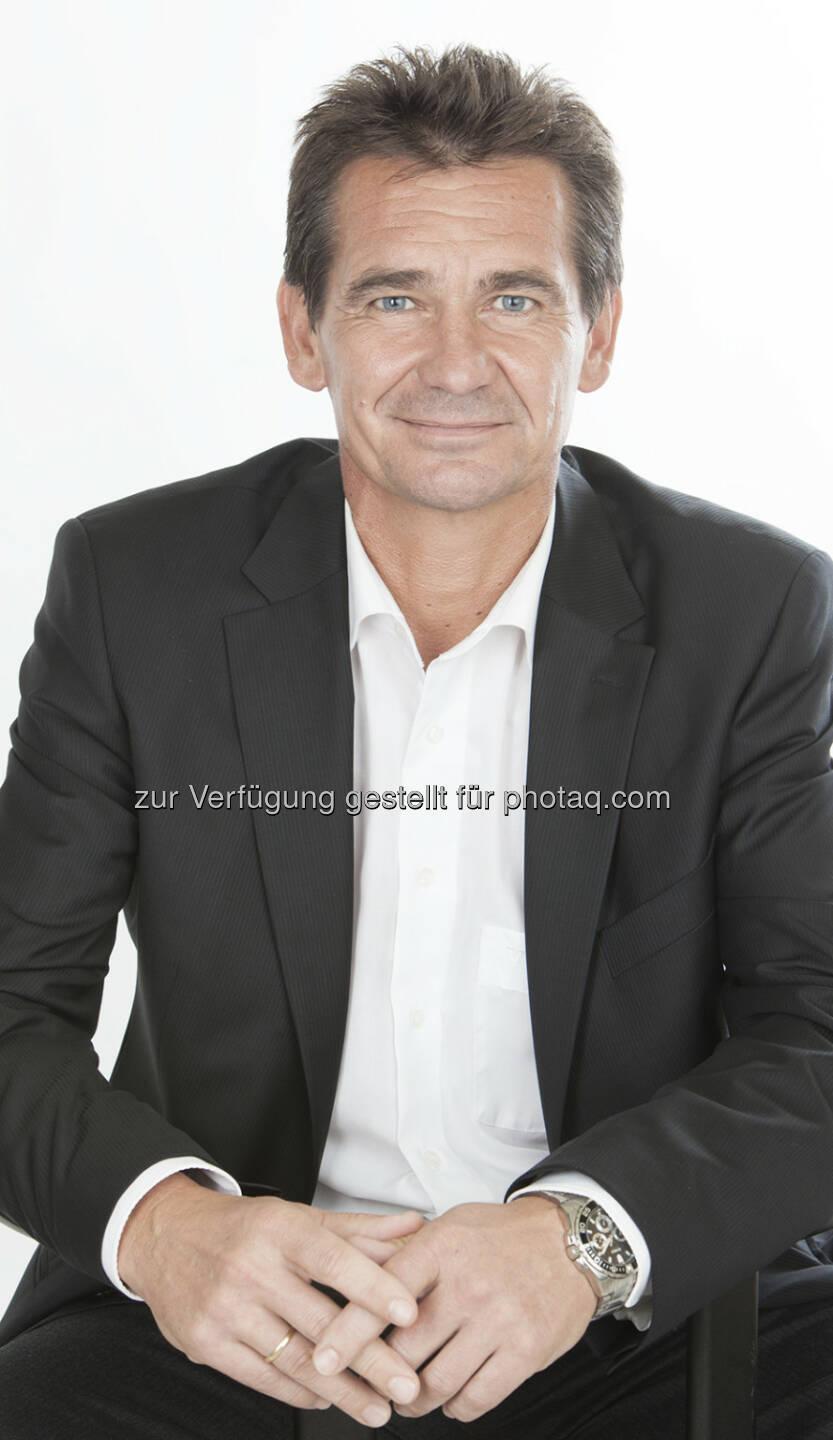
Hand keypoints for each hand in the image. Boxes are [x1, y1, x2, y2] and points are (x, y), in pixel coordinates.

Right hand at [117, 1173, 424, 1426]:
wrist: (164, 1236)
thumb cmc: (244, 1228)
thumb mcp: (298, 1218)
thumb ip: (358, 1230)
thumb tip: (414, 1228)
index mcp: (280, 1230)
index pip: (333, 1260)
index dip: (373, 1287)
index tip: (409, 1314)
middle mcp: (251, 1268)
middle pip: (320, 1321)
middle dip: (370, 1360)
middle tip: (407, 1386)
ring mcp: (225, 1308)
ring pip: (294, 1358)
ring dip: (341, 1390)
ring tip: (377, 1408)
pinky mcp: (204, 1342)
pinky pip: (262, 1376)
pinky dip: (299, 1393)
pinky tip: (327, 1399)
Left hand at [311, 1195, 598, 1421]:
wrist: (572, 1243)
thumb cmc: (501, 1237)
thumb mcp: (449, 1228)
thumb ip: (404, 1256)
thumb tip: (352, 1279)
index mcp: (442, 1249)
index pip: (384, 1294)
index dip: (349, 1331)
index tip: (324, 1360)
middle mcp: (468, 1285)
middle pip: (405, 1349)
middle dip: (383, 1373)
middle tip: (375, 1380)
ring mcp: (499, 1320)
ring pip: (437, 1383)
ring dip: (415, 1400)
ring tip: (409, 1397)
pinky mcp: (527, 1351)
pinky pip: (476, 1398)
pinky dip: (456, 1407)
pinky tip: (452, 1397)